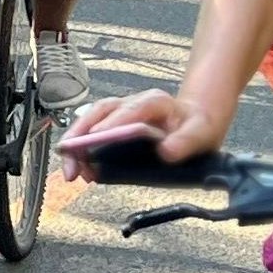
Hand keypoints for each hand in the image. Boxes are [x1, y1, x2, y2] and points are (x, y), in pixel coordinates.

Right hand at [63, 85, 225, 181]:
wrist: (195, 123)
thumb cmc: (196, 127)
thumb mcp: (201, 133)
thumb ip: (186, 142)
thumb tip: (166, 151)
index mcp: (154, 102)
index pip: (130, 109)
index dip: (111, 123)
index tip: (95, 139)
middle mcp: (132, 103)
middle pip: (100, 112)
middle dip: (81, 135)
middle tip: (71, 161)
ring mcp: (121, 113)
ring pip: (91, 120)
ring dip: (76, 143)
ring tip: (71, 170)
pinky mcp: (114, 126)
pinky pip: (93, 132)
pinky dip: (82, 150)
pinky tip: (81, 169)